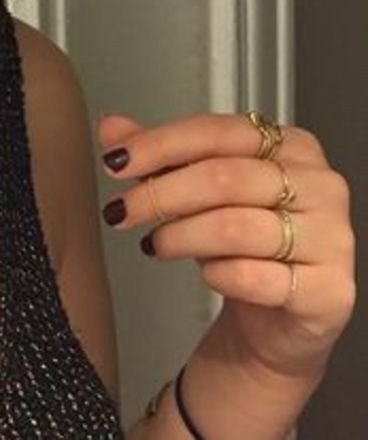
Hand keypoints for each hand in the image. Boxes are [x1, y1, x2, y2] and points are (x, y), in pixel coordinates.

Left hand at [96, 111, 355, 383]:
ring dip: (180, 235)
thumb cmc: (243, 242)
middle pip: (223, 177)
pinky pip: (255, 277)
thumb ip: (158, 155)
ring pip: (234, 226)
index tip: (115, 162)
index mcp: (291, 145)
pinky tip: (206, 273)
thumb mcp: (196, 189)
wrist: (280, 315)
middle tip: (123, 209)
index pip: (215, 131)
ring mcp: (332, 238)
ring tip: (154, 243)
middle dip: (160, 194)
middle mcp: (320, 185)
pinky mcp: (330, 291)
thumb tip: (111, 126)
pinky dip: (217, 274)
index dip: (158, 145)